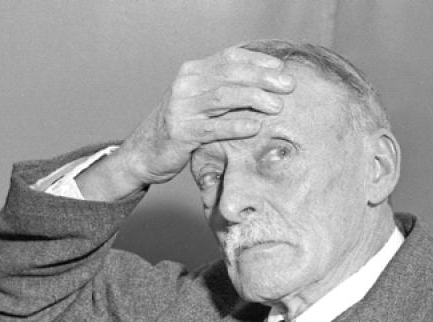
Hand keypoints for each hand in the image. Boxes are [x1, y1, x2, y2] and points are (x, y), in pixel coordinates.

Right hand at [77, 45, 294, 199]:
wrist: (144, 153)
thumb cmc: (180, 127)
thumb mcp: (199, 101)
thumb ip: (223, 89)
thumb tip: (264, 84)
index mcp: (192, 71)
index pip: (229, 57)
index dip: (258, 61)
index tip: (281, 70)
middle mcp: (185, 84)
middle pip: (230, 74)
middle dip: (263, 79)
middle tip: (288, 87)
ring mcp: (181, 108)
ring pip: (223, 97)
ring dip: (254, 99)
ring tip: (277, 106)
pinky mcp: (181, 133)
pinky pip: (213, 128)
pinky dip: (235, 126)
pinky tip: (254, 127)